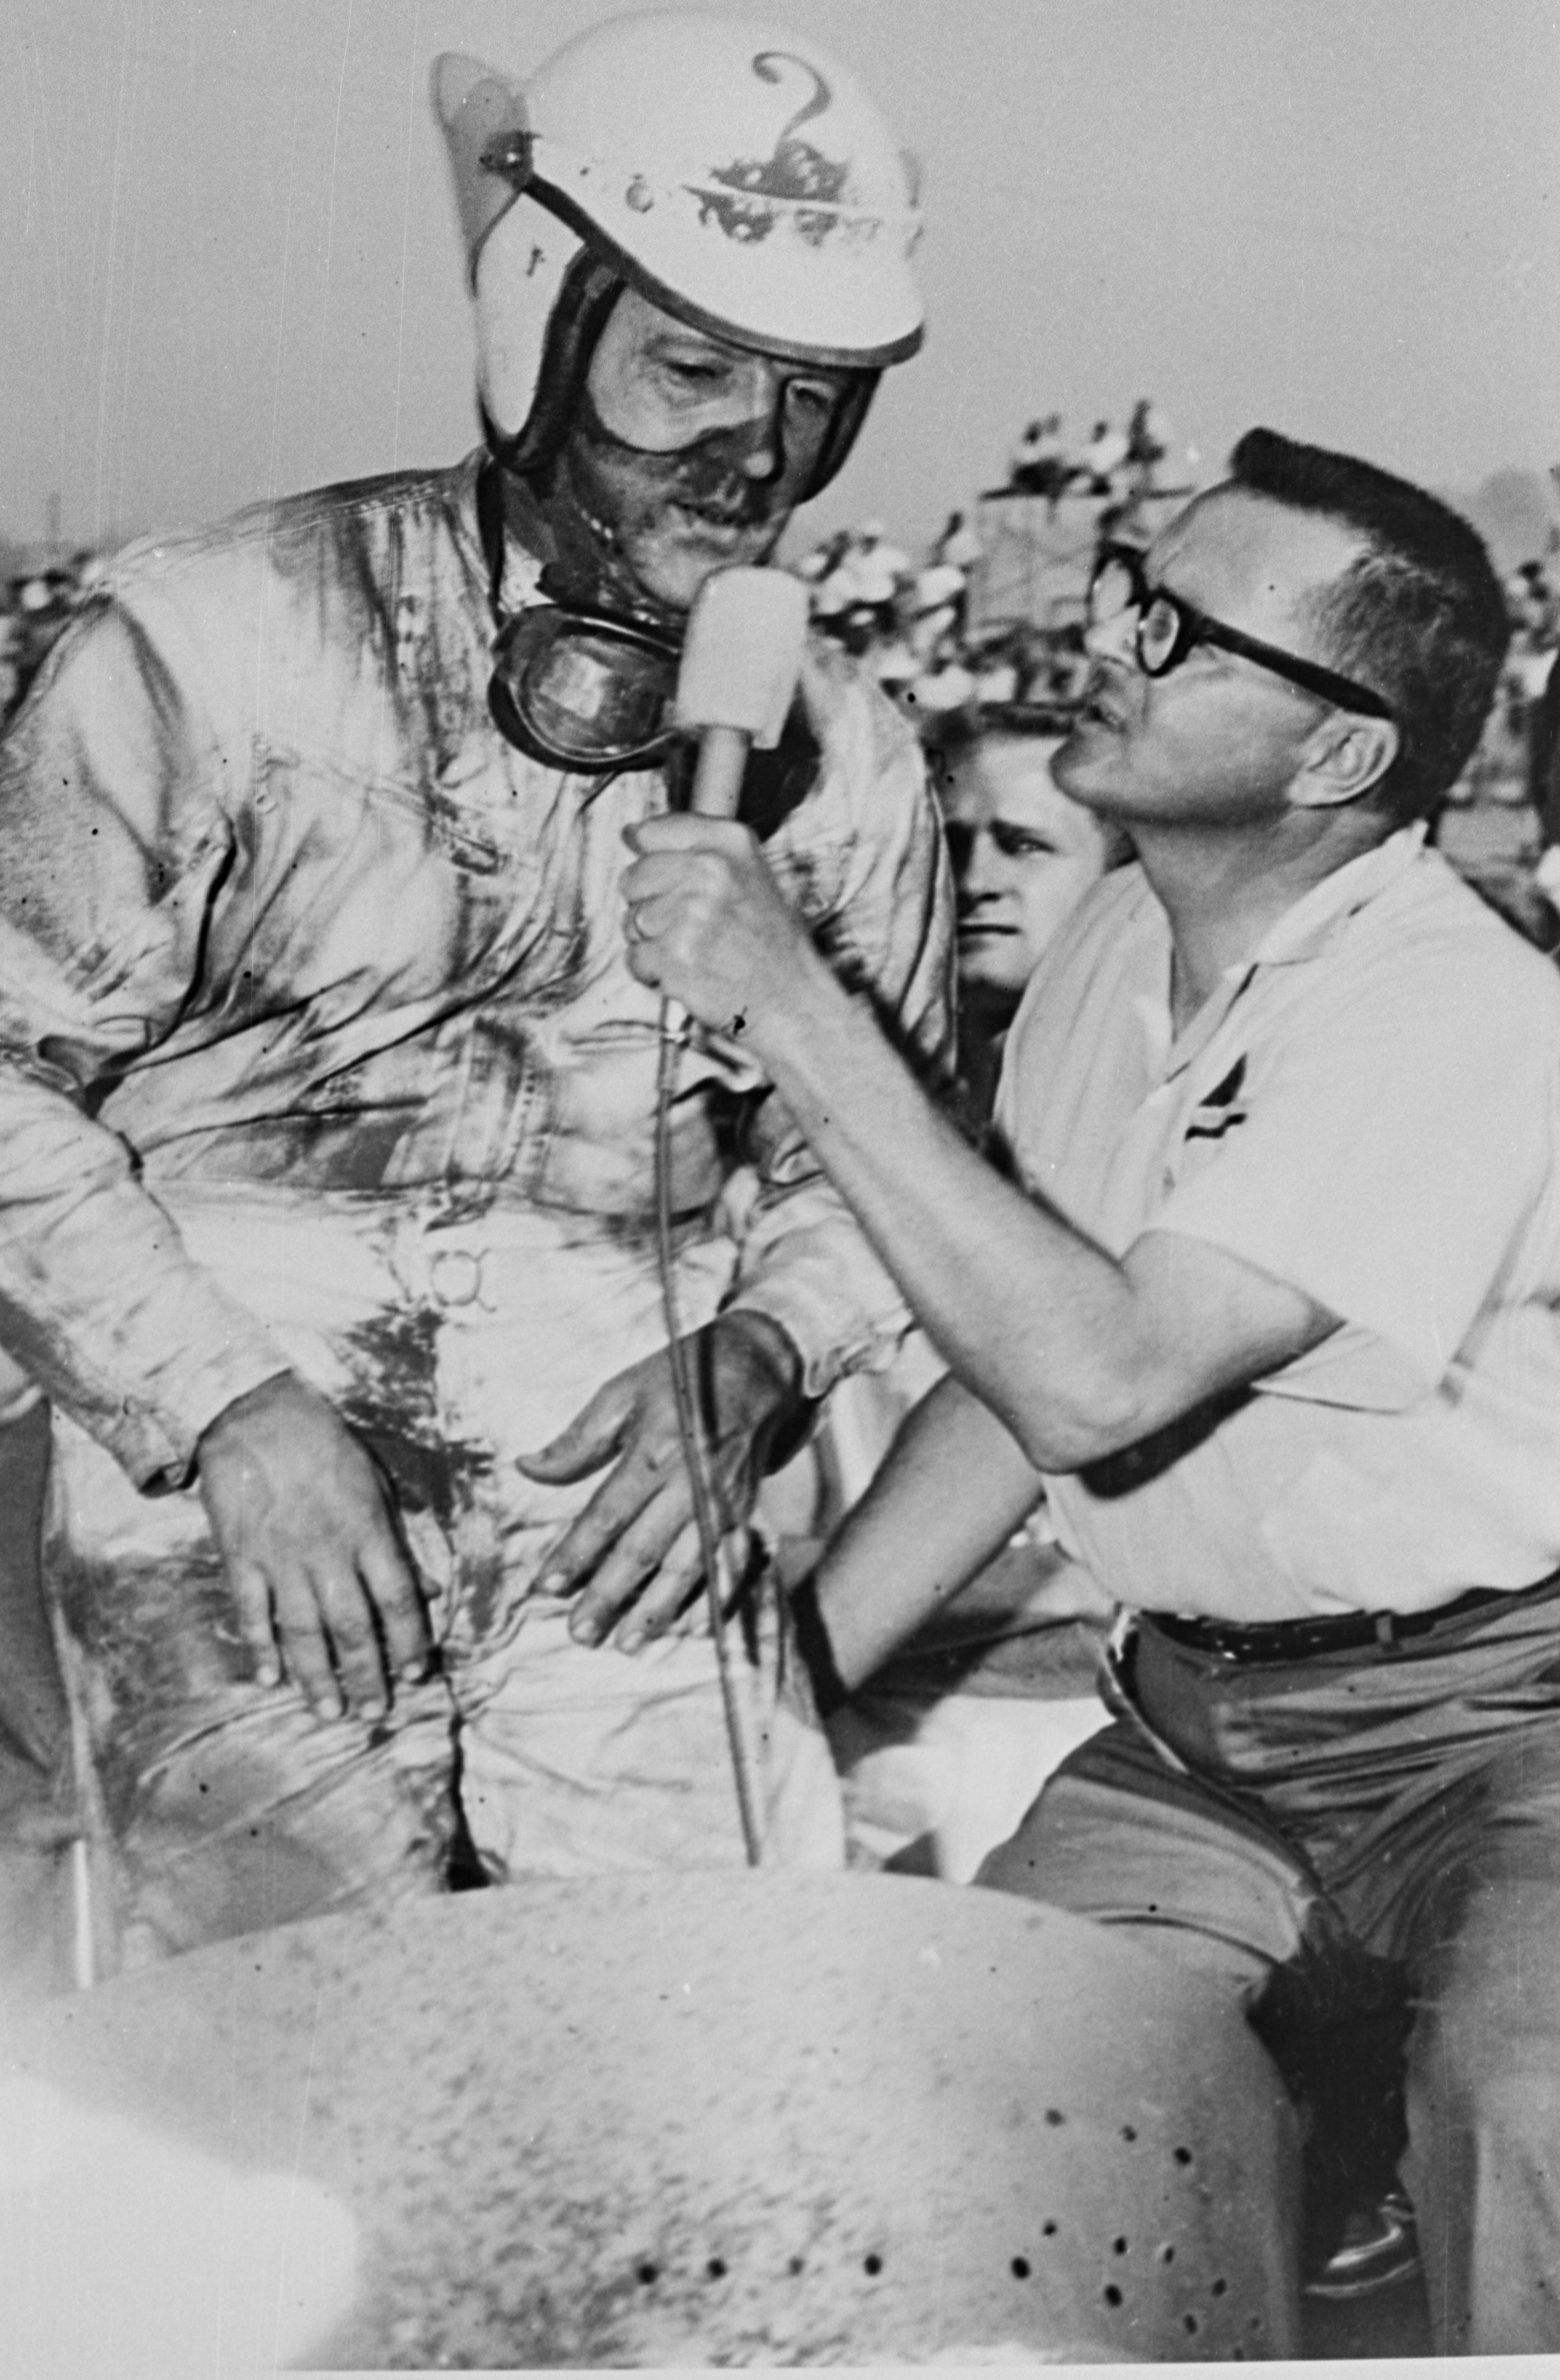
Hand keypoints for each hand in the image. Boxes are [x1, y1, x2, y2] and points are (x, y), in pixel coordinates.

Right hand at [197, 1372, 430, 1722]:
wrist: (255, 1414)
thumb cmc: (325, 1445)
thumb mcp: (378, 1484)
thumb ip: (400, 1540)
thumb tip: (429, 1590)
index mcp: (368, 1532)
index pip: (398, 1600)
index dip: (410, 1642)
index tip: (417, 1675)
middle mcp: (328, 1552)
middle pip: (352, 1627)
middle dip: (366, 1675)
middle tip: (374, 1712)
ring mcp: (281, 1558)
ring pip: (302, 1632)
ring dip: (317, 1677)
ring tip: (329, 1711)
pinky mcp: (241, 1557)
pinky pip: (251, 1613)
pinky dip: (260, 1649)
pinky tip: (269, 1680)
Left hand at [514, 1312, 803, 1652]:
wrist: (755, 1371)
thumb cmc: (679, 1379)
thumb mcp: (621, 1393)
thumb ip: (576, 1440)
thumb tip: (527, 1469)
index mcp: (654, 1450)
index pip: (607, 1514)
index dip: (576, 1553)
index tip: (547, 1586)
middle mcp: (691, 1482)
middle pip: (643, 1550)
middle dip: (609, 1595)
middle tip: (581, 1632)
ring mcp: (722, 1502)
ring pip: (686, 1566)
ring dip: (655, 1609)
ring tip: (625, 1642)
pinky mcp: (744, 1512)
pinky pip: (727, 1564)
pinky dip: (710, 1597)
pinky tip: (689, 1624)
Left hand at [620, 814, 821, 1051]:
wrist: (790, 1000)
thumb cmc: (771, 944)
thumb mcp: (751, 873)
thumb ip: (697, 849)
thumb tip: (633, 834)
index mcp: (730, 843)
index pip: (653, 831)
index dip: (647, 855)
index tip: (659, 874)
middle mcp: (710, 870)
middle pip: (634, 877)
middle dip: (650, 904)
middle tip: (688, 925)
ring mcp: (690, 912)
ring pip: (632, 919)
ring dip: (652, 941)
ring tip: (693, 950)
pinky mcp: (674, 954)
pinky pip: (635, 957)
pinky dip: (653, 971)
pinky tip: (686, 971)